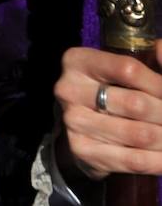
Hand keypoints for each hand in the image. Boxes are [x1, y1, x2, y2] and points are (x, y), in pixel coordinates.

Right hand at [56, 41, 161, 180]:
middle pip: (137, 104)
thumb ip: (151, 59)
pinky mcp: (81, 150)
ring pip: (140, 134)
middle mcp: (68, 89)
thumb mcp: (127, 70)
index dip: (159, 84)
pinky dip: (158, 161)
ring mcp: (73, 120)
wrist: (84, 124)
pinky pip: (133, 160)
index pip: (128, 69)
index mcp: (78, 60)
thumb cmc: (113, 90)